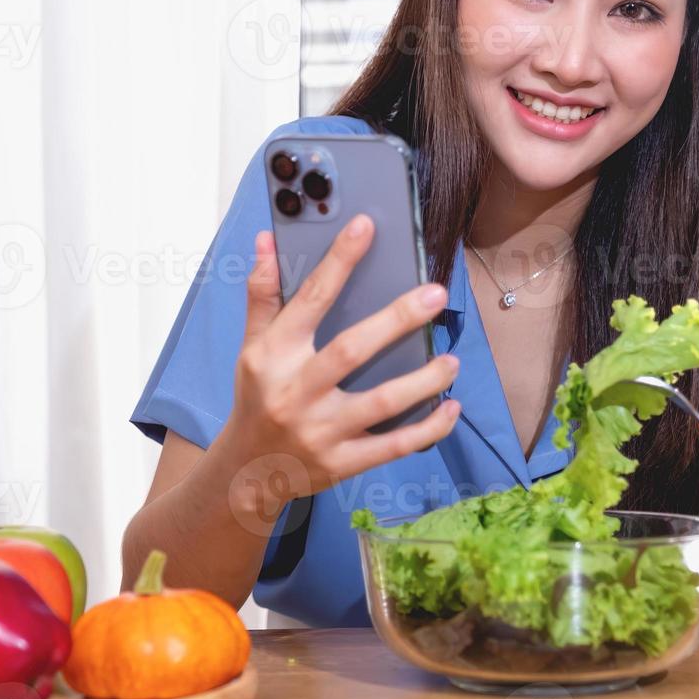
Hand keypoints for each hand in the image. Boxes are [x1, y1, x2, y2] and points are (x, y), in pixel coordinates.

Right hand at [222, 215, 461, 517]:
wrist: (247, 472)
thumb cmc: (257, 398)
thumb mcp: (252, 346)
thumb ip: (263, 294)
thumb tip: (266, 240)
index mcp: (274, 355)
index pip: (310, 299)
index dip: (338, 261)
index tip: (365, 226)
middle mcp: (296, 391)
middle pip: (351, 350)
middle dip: (397, 320)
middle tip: (435, 294)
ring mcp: (321, 431)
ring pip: (381, 402)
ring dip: (423, 380)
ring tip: (451, 360)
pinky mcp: (341, 462)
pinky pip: (393, 447)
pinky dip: (428, 429)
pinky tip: (451, 407)